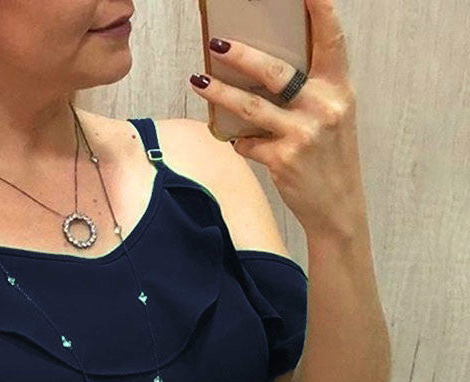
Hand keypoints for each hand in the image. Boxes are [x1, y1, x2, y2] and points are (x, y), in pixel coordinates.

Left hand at [189, 0, 362, 234]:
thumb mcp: (332, 116)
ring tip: (198, 80)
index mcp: (339, 89)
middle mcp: (323, 107)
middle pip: (276, 72)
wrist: (337, 206)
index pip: (332, 41)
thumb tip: (264, 70)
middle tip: (216, 43)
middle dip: (242, 55)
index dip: (320, 12)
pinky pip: (247, 142)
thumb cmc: (330, 156)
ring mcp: (303, 134)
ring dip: (220, 93)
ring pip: (251, 106)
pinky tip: (236, 139)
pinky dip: (238, 140)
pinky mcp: (283, 160)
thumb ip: (310, 91)